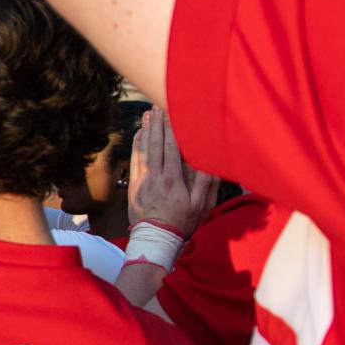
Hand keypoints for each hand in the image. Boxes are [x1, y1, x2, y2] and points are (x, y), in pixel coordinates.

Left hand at [126, 107, 216, 236]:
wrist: (155, 239)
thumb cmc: (181, 222)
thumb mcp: (200, 206)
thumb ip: (205, 183)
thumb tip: (210, 162)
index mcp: (173, 180)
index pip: (171, 149)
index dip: (171, 129)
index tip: (171, 113)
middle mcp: (156, 177)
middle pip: (156, 144)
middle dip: (157, 123)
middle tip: (157, 105)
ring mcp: (143, 180)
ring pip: (144, 150)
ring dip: (146, 130)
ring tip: (147, 114)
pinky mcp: (134, 185)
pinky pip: (135, 161)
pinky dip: (136, 145)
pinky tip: (138, 134)